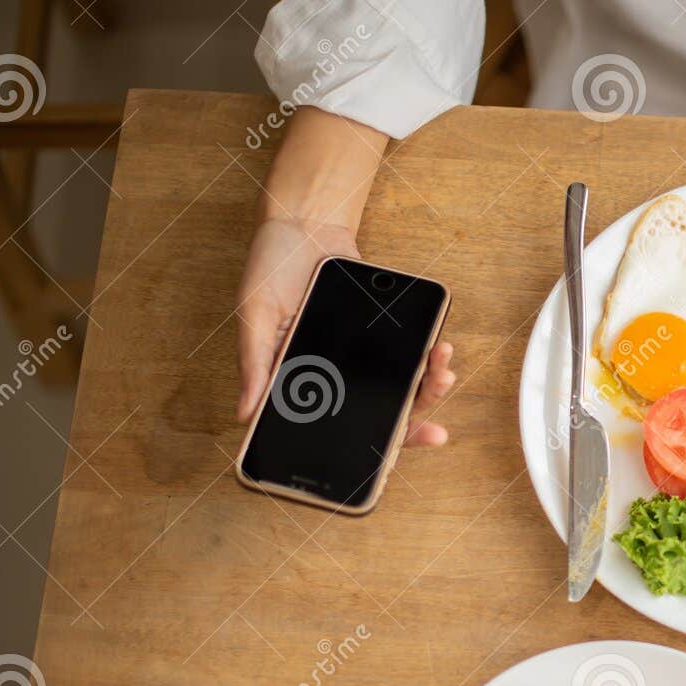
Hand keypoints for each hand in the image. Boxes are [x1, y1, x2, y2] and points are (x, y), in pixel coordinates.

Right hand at [234, 216, 454, 446]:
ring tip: (441, 378)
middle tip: (436, 432)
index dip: (363, 450)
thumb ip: (254, 363)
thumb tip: (243, 414)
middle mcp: (339, 377)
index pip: (336, 428)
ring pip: (404, 388)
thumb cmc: (273, 267)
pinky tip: (440, 352)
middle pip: (380, 415)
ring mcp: (367, 358)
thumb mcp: (255, 314)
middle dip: (412, 426)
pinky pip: (414, 355)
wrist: (307, 222)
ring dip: (428, 390)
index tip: (393, 463)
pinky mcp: (388, 334)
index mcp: (304, 382)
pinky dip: (430, 358)